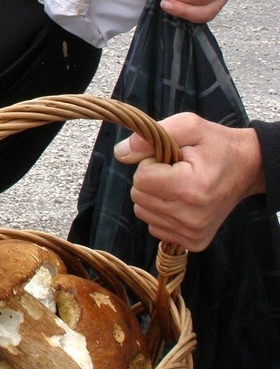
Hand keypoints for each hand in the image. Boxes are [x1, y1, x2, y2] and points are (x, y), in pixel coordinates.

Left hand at [114, 112, 264, 250]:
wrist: (248, 168)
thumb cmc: (216, 145)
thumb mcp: (188, 126)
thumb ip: (151, 136)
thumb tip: (120, 152)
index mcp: (192, 188)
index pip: (141, 178)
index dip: (150, 162)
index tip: (171, 158)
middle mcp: (193, 217)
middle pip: (138, 196)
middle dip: (150, 179)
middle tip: (175, 170)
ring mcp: (194, 233)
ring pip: (143, 212)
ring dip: (154, 196)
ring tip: (179, 184)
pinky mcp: (195, 242)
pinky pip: (155, 227)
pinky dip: (161, 212)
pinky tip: (181, 200)